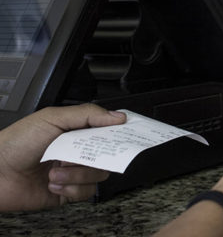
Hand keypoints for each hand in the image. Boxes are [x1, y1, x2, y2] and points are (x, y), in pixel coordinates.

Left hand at [0, 104, 125, 210]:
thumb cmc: (15, 143)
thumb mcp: (52, 118)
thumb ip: (87, 114)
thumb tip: (116, 116)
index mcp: (75, 131)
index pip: (106, 130)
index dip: (117, 133)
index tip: (123, 136)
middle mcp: (76, 151)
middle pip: (107, 155)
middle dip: (95, 157)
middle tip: (79, 155)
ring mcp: (72, 172)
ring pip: (98, 175)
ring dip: (77, 175)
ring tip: (56, 171)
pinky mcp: (67, 192)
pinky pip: (86, 193)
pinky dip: (71, 189)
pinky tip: (54, 183)